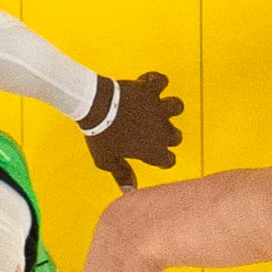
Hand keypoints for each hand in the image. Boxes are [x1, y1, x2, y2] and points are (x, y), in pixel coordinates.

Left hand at [83, 72, 183, 190]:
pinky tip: (148, 85)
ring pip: (177, 106)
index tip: (151, 156)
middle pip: (176, 136)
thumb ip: (122, 174)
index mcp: (153, 150)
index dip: (162, 160)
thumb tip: (129, 191)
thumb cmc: (100, 136)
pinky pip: (161, 80)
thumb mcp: (107, 161)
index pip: (169, 161)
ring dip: (169, 107)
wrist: (95, 107)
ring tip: (156, 108)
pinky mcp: (149, 89)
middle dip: (168, 136)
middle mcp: (161, 129)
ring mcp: (157, 108)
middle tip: (151, 133)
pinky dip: (156, 81)